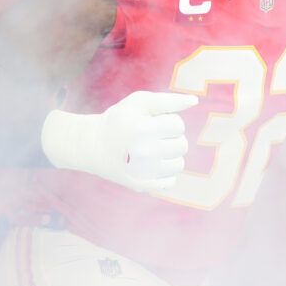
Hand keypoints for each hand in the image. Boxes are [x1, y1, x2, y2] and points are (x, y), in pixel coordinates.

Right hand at [41, 91, 197, 191]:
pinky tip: (151, 164)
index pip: (178, 125)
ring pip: (179, 164)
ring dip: (170, 155)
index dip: (169, 121)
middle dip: (171, 138)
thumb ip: (168, 100)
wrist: (91, 145)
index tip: (154, 123)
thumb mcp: (139, 102)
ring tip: (153, 150)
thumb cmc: (118, 120)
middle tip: (153, 136)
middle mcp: (144, 152)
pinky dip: (164, 172)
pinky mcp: (142, 185)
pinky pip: (171, 181)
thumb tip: (194, 101)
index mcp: (144, 129)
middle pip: (182, 145)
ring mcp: (143, 172)